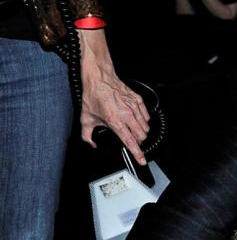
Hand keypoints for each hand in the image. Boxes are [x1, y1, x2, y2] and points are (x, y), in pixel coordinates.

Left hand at [78, 28, 149, 164]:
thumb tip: (92, 143)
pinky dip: (143, 121)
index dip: (137, 153)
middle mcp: (127, 115)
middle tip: (130, 140)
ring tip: (132, 130)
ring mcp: (135, 107)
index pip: (130, 142)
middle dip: (137, 141)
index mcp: (115, 122)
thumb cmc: (94, 95)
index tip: (141, 160)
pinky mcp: (139, 101)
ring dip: (140, 132)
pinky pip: (146, 116)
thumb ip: (87, 136)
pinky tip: (135, 120)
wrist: (100, 78)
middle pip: (141, 136)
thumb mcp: (86, 118)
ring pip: (145, 127)